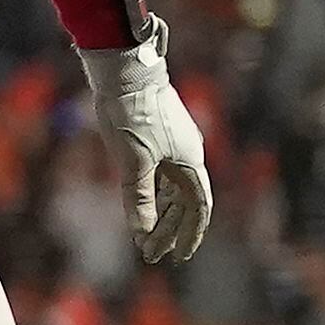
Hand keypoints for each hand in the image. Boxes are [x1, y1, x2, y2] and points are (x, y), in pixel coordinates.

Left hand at [79, 28, 212, 265]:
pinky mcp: (161, 135)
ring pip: (173, 189)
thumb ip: (138, 198)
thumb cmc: (131, 113)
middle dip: (169, 230)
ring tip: (145, 237)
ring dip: (161, 214)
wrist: (125, 68)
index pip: (199, 207)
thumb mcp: (133, 161)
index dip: (191, 233)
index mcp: (190, 161)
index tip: (179, 255)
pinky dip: (155, 194)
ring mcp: (176, 144)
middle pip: (185, 202)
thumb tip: (143, 232)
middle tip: (150, 253)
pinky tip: (143, 206)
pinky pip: (163, 174)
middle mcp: (188, 154)